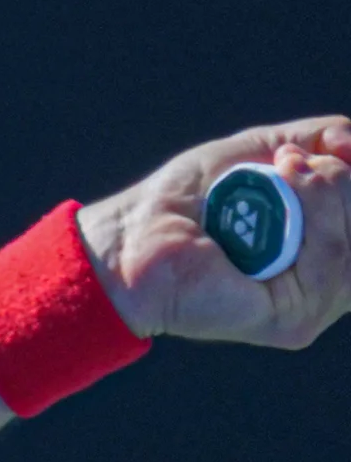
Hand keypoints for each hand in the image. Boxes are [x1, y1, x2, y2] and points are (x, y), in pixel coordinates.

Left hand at [80, 118, 350, 346]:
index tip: (332, 150)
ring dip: (326, 191)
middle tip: (290, 161)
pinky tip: (283, 189)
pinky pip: (328, 262)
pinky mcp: (292, 320)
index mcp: (326, 253)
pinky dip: (312, 212)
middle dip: (343, 181)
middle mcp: (327, 285)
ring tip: (282, 169)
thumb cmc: (187, 198)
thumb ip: (317, 141)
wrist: (131, 236)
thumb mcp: (258, 152)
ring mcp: (313, 306)